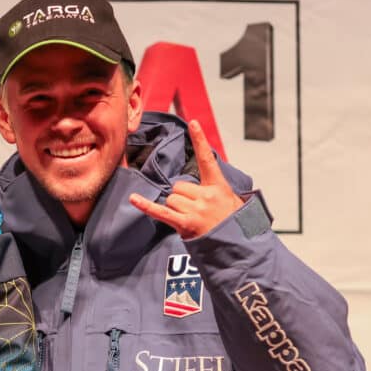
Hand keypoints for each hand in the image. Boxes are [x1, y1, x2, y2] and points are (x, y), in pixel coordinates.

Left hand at [128, 120, 243, 238]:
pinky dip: (146, 206)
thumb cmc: (232, 224)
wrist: (237, 246)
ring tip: (191, 219)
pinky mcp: (185, 224)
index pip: (207, 159)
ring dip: (176, 208)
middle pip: (179, 186)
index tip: (193, 123)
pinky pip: (161, 212)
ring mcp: (195, 210)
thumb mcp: (232, 201)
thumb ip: (213, 190)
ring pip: (171, 198)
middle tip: (195, 210)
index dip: (200, 140)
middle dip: (182, 196)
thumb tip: (196, 188)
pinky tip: (133, 199)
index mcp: (218, 187)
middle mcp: (206, 196)